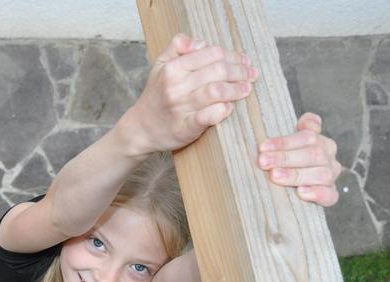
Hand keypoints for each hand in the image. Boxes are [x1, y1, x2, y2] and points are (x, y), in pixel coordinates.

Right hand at [118, 34, 257, 155]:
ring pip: (217, 91)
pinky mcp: (185, 128)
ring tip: (246, 89)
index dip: (232, 56)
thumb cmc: (156, 96)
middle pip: (218, 71)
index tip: (243, 61)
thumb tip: (201, 43)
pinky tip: (229, 108)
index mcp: (172, 69)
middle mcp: (176, 87)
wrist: (140, 129)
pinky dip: (223, 110)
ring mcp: (180, 108)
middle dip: (240, 71)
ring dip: (237, 89)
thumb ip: (177, 47)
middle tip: (250, 75)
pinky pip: (209, 116)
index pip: (212, 53)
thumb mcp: (160, 66)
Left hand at [257, 113, 340, 206]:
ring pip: (321, 174)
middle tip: (263, 162)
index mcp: (322, 143)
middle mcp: (329, 159)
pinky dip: (317, 194)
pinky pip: (330, 195)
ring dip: (296, 175)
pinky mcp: (330, 195)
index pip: (308, 137)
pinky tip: (301, 192)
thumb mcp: (292, 143)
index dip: (285, 142)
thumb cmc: (291, 160)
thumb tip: (306, 122)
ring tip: (275, 176)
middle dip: (285, 158)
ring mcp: (331, 178)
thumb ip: (302, 128)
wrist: (299, 185)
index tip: (263, 147)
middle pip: (313, 155)